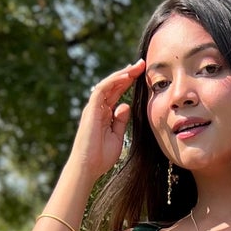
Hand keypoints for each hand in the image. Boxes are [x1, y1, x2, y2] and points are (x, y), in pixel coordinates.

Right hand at [69, 59, 144, 184]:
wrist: (88, 167)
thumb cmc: (101, 156)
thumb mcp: (117, 136)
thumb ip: (121, 120)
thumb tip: (125, 106)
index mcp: (104, 114)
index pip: (117, 93)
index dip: (128, 82)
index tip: (142, 74)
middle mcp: (98, 108)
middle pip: (114, 86)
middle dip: (127, 74)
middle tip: (141, 64)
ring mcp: (93, 108)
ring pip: (107, 84)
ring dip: (121, 74)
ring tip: (135, 67)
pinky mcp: (91, 110)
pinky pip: (102, 90)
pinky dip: (113, 82)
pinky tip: (125, 76)